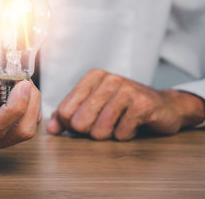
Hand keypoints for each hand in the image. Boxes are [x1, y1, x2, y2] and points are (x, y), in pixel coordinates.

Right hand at [0, 71, 40, 154]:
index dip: (15, 106)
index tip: (23, 85)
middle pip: (15, 133)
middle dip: (29, 105)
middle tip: (26, 83)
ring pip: (19, 135)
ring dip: (29, 110)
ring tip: (22, 88)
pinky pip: (14, 133)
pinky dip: (23, 115)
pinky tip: (17, 98)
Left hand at [47, 69, 204, 140]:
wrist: (163, 106)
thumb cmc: (123, 107)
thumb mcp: (93, 106)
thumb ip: (68, 115)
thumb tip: (51, 129)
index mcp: (93, 77)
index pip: (65, 110)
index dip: (70, 125)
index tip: (82, 124)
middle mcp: (109, 79)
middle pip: (79, 121)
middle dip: (88, 132)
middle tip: (102, 127)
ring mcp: (127, 90)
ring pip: (100, 129)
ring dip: (108, 135)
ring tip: (117, 125)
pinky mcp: (143, 104)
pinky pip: (121, 133)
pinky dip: (124, 135)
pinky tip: (131, 125)